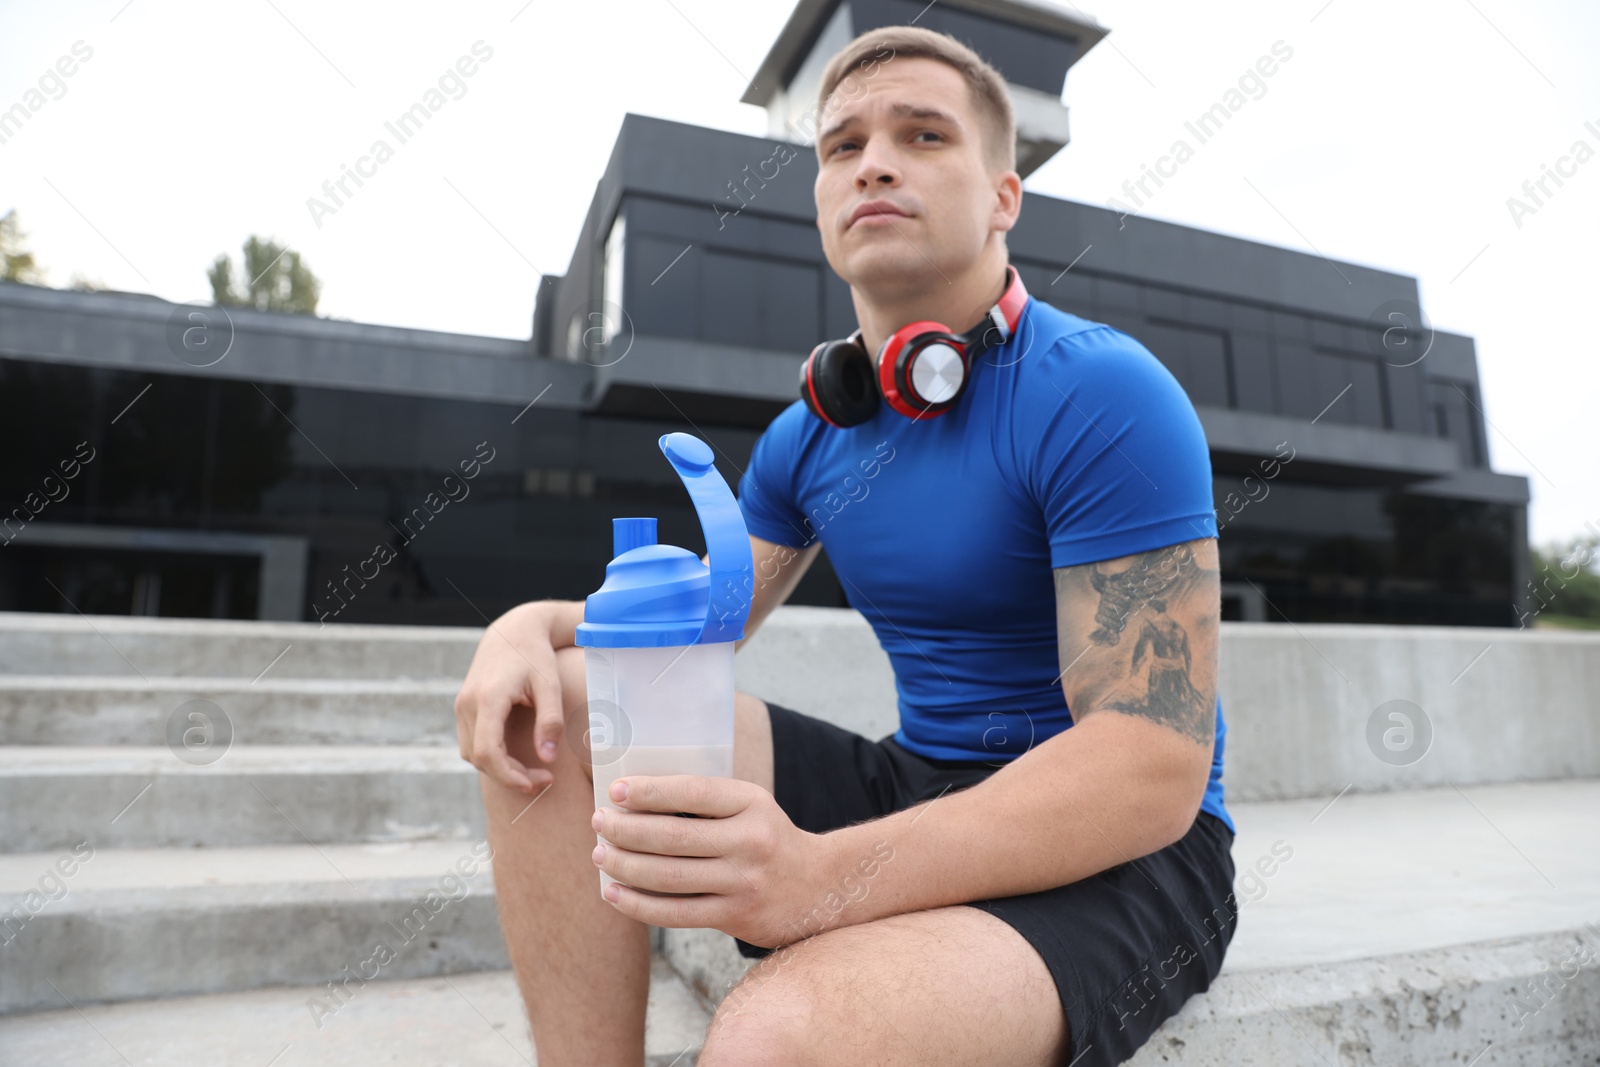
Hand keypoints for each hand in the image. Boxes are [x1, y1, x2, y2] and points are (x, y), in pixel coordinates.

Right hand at [454, 601, 565, 794]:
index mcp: (488, 698)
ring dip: (499, 769)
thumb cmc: (536, 656)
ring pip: (472, 754)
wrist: (514, 630)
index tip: (536, 783)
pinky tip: (516, 757)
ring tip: (532, 771)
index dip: (509, 776)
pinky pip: (471, 744)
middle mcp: (467, 704)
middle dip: (509, 776)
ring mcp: (461, 706)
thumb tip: (547, 758)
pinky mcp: (463, 708)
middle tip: (543, 779)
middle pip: (479, 758)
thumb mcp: (550, 685)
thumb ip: (550, 721)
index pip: (488, 752)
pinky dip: (491, 757)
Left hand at [591, 774, 836, 949]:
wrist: (819, 887)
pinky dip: (639, 904)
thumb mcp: (750, 806)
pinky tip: (615, 893)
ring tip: (600, 855)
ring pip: (669, 877)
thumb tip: (634, 801)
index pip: (693, 793)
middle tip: (599, 823)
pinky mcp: (736, 916)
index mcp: (751, 803)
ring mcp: (743, 882)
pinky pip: (676, 913)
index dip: (650, 792)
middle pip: (673, 837)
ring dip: (625, 866)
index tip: (615, 791)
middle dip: (626, 830)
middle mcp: (750, 842)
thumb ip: (706, 802)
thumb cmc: (767, 838)